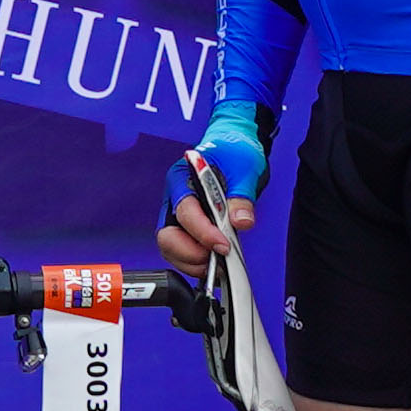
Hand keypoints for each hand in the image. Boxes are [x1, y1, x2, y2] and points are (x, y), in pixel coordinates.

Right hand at [159, 106, 268, 270]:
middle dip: (190, 253)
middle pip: (167, 235)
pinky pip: (181, 252)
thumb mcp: (243, 169)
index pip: (185, 212)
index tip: (223, 245)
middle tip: (215, 258)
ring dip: (192, 261)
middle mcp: (174, 199)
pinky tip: (213, 261)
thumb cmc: (233, 152)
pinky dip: (194, 262)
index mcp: (181, 179)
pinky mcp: (187, 227)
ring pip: (171, 248)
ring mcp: (178, 215)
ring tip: (217, 263)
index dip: (203, 233)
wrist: (234, 146)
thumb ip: (240, 196)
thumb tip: (240, 221)